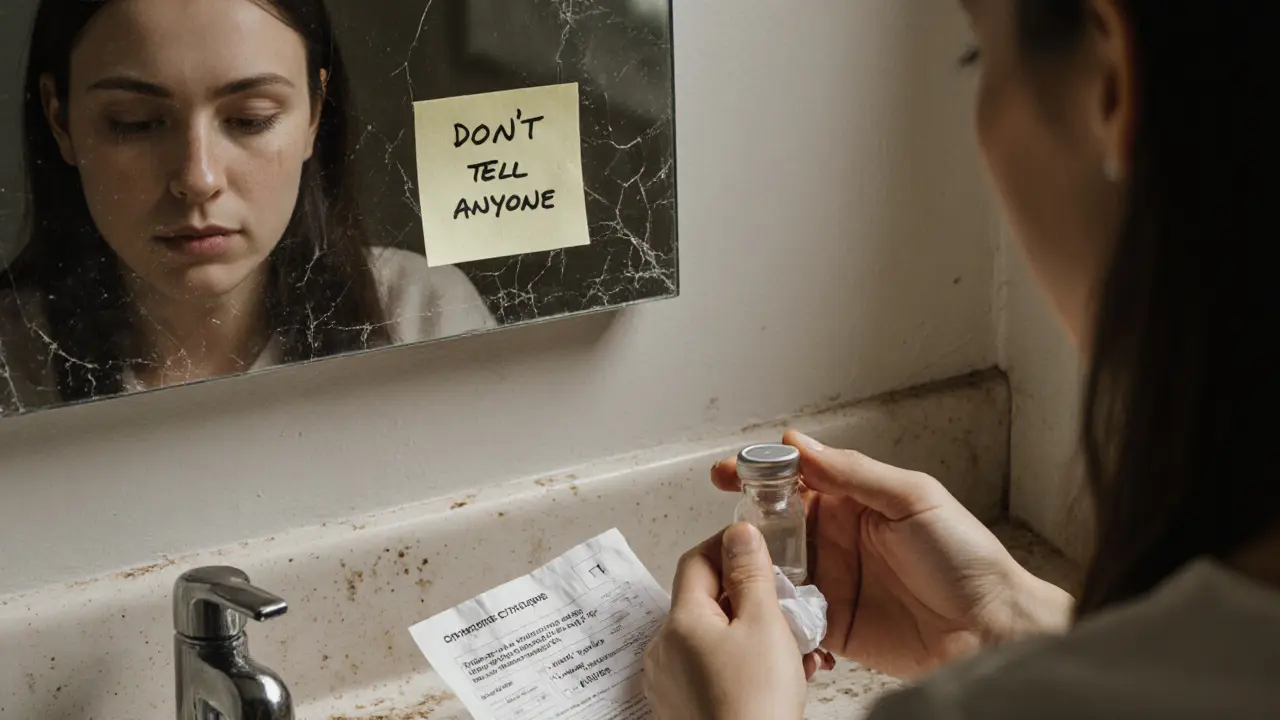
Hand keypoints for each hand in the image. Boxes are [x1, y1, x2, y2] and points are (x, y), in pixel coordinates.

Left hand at [643, 523, 816, 719]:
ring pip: (717, 640)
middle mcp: (666, 650)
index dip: (729, 546)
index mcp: (681, 622)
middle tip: (791, 605)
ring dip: (757, 635)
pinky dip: (747, 666)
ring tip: (799, 649)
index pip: (696, 560)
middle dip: (752, 598)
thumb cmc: (756, 706)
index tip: (762, 547)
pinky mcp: (686, 709)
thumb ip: (752, 575)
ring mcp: (672, 683)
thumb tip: (740, 533)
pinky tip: (785, 677)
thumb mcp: (765, 626)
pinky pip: (715, 672)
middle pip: (707, 602)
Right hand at [712, 430, 1073, 678]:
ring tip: (738, 563)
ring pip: (774, 569)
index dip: (760, 472)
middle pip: (776, 524)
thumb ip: (854, 472)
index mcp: (857, 503)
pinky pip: (789, 614)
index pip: (798, 480)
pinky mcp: (832, 625)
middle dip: (745, 521)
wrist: (990, 630)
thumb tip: (801, 445)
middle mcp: (840, 540)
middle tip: (727, 522)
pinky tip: (761, 601)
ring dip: (753, 565)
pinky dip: (771, 608)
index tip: (731, 470)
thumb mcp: (913, 498)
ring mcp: (834, 583)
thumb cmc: (967, 560)